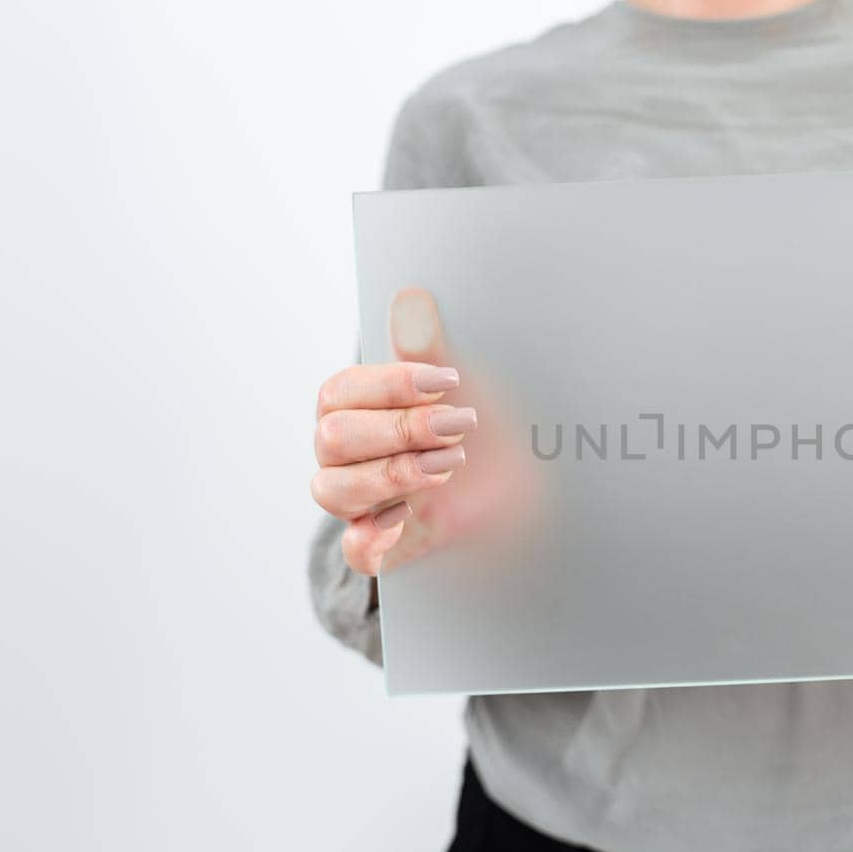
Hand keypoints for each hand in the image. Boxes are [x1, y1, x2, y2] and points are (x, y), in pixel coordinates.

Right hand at [310, 289, 492, 576]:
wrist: (522, 485)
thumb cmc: (480, 426)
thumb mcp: (465, 387)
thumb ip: (431, 351)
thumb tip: (411, 300)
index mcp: (355, 409)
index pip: (339, 392)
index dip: (389, 385)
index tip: (446, 381)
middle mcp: (346, 456)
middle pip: (330, 439)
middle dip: (398, 429)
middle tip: (457, 425)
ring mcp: (362, 501)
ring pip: (331, 491)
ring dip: (391, 475)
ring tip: (449, 466)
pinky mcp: (385, 544)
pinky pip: (355, 551)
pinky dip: (372, 538)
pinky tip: (407, 517)